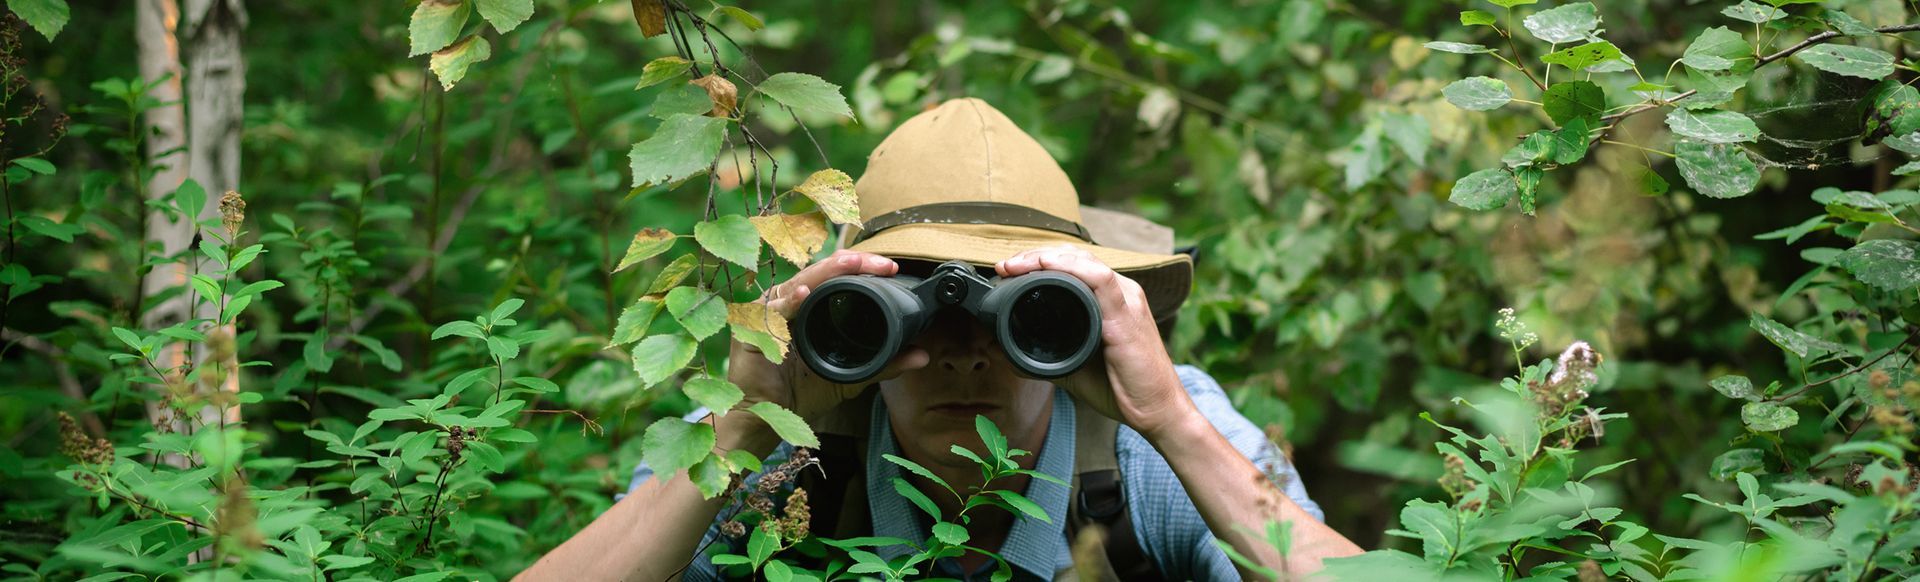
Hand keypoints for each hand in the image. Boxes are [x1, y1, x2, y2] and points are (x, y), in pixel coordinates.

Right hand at [728, 250, 930, 425]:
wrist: (767, 419)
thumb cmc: (800, 393)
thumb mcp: (851, 375)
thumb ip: (884, 363)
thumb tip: (922, 356)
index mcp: (810, 308)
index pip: (836, 278)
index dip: (862, 269)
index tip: (890, 269)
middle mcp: (789, 304)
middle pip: (821, 273)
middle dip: (852, 263)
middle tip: (880, 264)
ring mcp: (769, 313)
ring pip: (799, 283)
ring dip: (826, 271)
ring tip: (851, 264)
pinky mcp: (752, 328)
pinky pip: (772, 311)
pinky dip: (790, 302)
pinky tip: (804, 295)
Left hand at [995, 245, 1194, 438]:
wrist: (1157, 410)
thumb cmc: (1123, 388)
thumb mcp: (1075, 365)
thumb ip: (1045, 354)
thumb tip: (1006, 353)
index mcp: (1110, 300)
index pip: (1073, 265)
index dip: (1039, 261)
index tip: (1008, 269)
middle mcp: (1121, 293)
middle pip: (1075, 257)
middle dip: (1036, 254)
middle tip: (1005, 265)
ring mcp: (1126, 301)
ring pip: (1085, 262)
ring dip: (1046, 257)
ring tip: (1017, 264)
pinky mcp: (1127, 316)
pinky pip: (1100, 281)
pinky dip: (1071, 269)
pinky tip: (1047, 266)